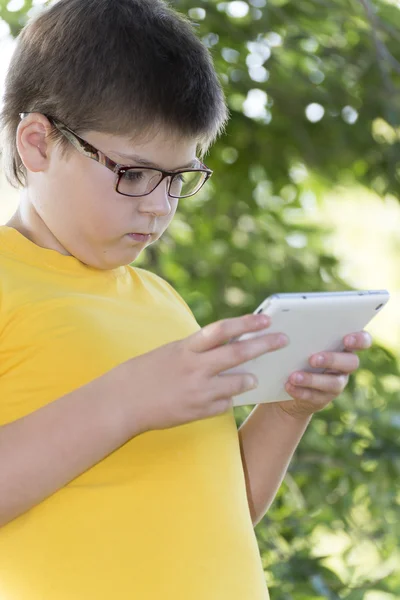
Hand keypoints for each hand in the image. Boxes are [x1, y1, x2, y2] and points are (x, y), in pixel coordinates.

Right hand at [123, 314, 287, 432]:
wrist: (122, 402)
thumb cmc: (144, 373)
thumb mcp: (170, 352)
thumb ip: (196, 350)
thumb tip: (223, 347)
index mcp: (186, 348)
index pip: (223, 330)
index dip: (247, 323)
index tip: (266, 319)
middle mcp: (195, 368)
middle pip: (239, 354)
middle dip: (265, 345)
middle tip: (283, 340)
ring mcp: (198, 391)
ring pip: (239, 383)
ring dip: (249, 379)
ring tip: (255, 377)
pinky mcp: (198, 411)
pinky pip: (224, 405)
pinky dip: (226, 399)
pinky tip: (223, 398)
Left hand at [281, 331, 372, 418]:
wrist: (286, 381)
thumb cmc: (295, 352)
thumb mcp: (299, 340)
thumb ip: (302, 329)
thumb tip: (290, 316)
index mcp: (342, 346)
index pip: (362, 340)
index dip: (359, 340)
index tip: (346, 339)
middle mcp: (344, 365)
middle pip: (351, 362)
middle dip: (332, 360)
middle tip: (312, 359)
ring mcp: (335, 383)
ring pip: (333, 383)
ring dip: (313, 379)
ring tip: (294, 376)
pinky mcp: (322, 399)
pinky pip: (315, 397)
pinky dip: (301, 391)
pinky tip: (289, 386)